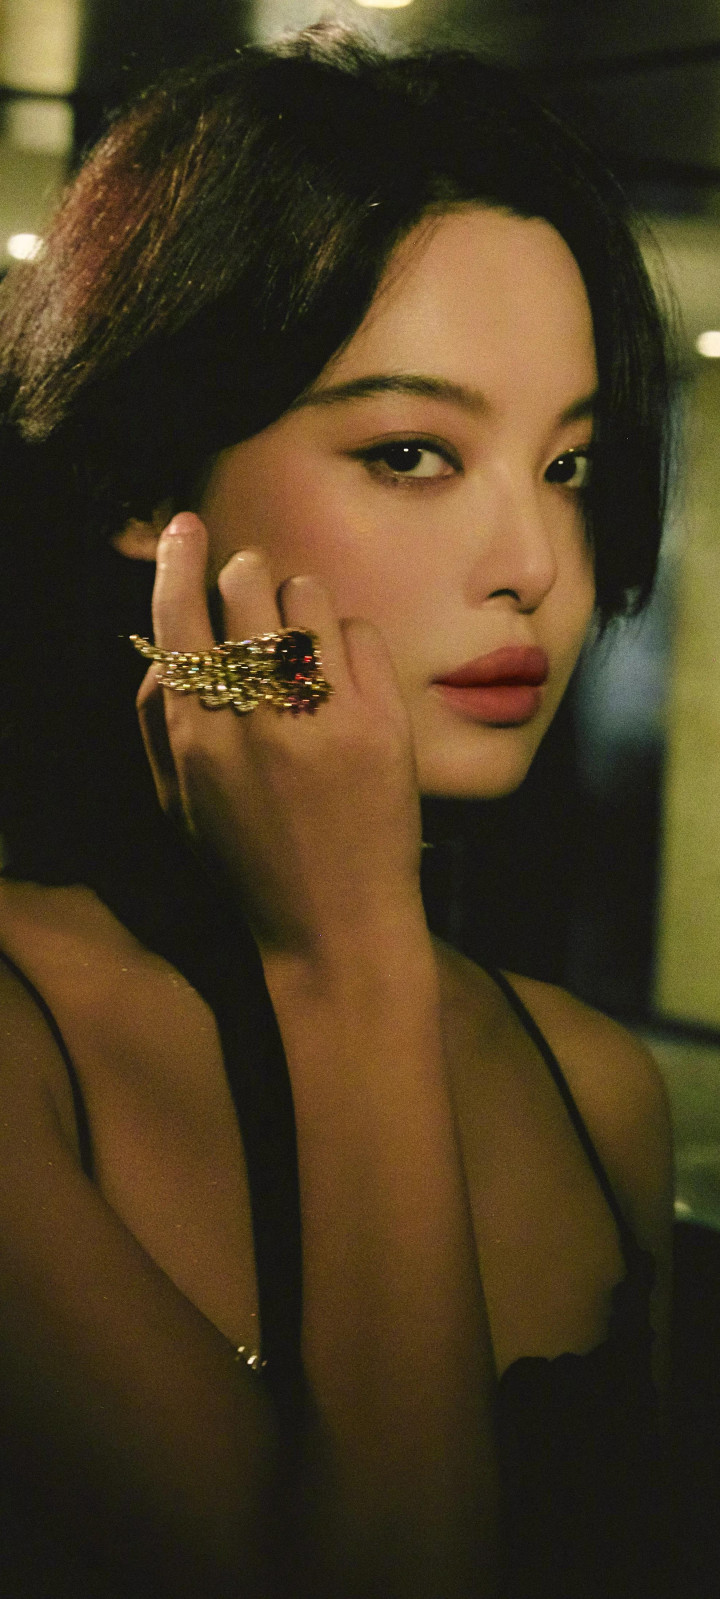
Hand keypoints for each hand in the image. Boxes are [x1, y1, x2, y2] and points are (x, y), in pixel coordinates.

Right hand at [137, 514, 423, 956]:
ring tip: (307, 651)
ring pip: (308, 597)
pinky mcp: (382, 722)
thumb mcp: (177, 804)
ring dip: (302, 609)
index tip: (187, 527)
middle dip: (249, 578)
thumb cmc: (249, 865)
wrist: (334, 926)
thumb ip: (156, 721)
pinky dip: (350, 646)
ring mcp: (324, 715)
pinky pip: (360, 633)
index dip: (179, 559)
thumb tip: (165, 645)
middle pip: (246, 584)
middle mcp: (256, 716)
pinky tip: (348, 685)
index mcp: (196, 734)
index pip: (177, 615)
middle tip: (259, 600)